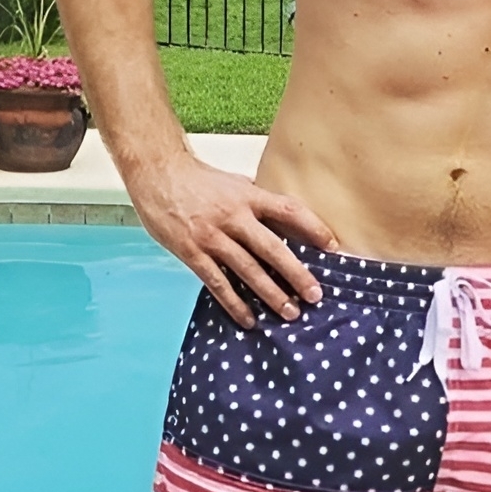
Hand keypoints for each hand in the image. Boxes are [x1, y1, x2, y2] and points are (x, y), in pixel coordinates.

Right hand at [130, 153, 338, 328]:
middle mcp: (234, 216)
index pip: (289, 210)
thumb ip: (256, 200)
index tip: (333, 247)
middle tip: (316, 295)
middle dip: (297, 274)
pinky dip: (234, 303)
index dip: (314, 228)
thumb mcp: (233, 183)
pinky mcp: (191, 252)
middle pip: (273, 248)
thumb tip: (282, 214)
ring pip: (248, 270)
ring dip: (271, 294)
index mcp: (248, 196)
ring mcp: (212, 236)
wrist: (157, 172)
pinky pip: (217, 283)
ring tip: (290, 313)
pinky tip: (249, 319)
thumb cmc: (197, 179)